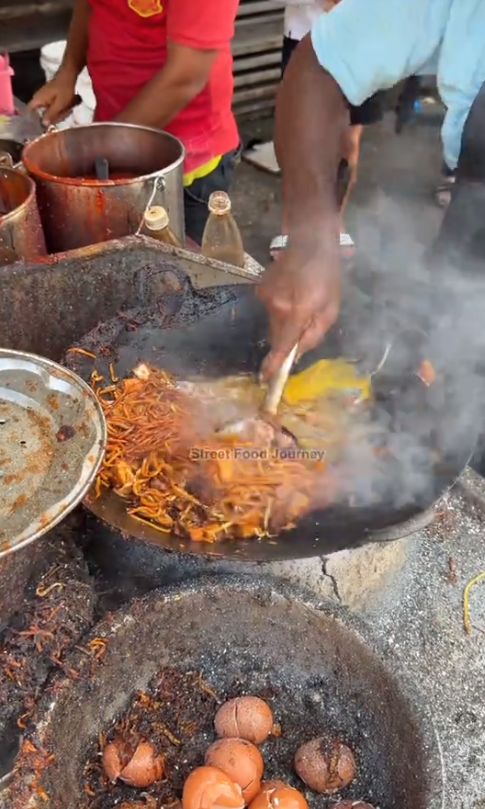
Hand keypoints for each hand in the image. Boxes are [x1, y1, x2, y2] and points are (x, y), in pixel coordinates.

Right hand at [29, 68, 77, 124]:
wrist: (69, 75)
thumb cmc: (64, 89)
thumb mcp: (59, 104)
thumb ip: (51, 114)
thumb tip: (43, 124)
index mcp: (37, 100)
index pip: (30, 112)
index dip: (35, 120)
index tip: (44, 126)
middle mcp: (38, 98)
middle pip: (42, 114)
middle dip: (54, 117)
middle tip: (64, 114)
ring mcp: (44, 97)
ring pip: (49, 111)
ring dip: (59, 113)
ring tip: (68, 109)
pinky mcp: (50, 97)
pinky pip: (54, 107)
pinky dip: (61, 109)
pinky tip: (68, 106)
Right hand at [258, 233, 340, 379]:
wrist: (309, 241)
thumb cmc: (327, 274)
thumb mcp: (332, 307)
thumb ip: (315, 333)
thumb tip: (298, 353)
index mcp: (297, 310)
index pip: (283, 344)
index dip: (275, 364)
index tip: (267, 379)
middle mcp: (277, 306)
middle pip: (278, 336)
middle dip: (288, 338)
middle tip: (305, 322)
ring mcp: (265, 297)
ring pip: (274, 323)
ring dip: (286, 321)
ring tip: (301, 300)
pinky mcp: (260, 290)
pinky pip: (271, 310)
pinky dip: (281, 309)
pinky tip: (292, 292)